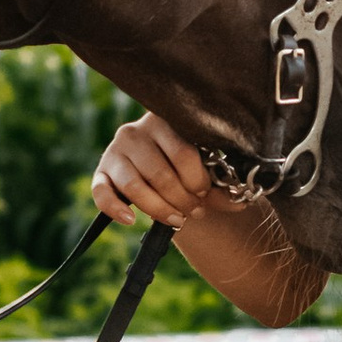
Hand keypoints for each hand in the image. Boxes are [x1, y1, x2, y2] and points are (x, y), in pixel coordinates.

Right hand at [91, 112, 214, 228]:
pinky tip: (131, 220)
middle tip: (195, 211)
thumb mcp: (200, 169)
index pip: (183, 154)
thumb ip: (219, 185)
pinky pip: (101, 193)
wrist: (157, 165)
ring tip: (177, 219)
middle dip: (181, 200)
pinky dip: (115, 209)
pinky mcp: (101, 172)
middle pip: (160, 174)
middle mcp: (135, 131)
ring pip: (135, 186)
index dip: (197, 180)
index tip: (205, 193)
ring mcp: (115, 151)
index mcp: (164, 121)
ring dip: (159, 209)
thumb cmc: (183, 166)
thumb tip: (240, 202)